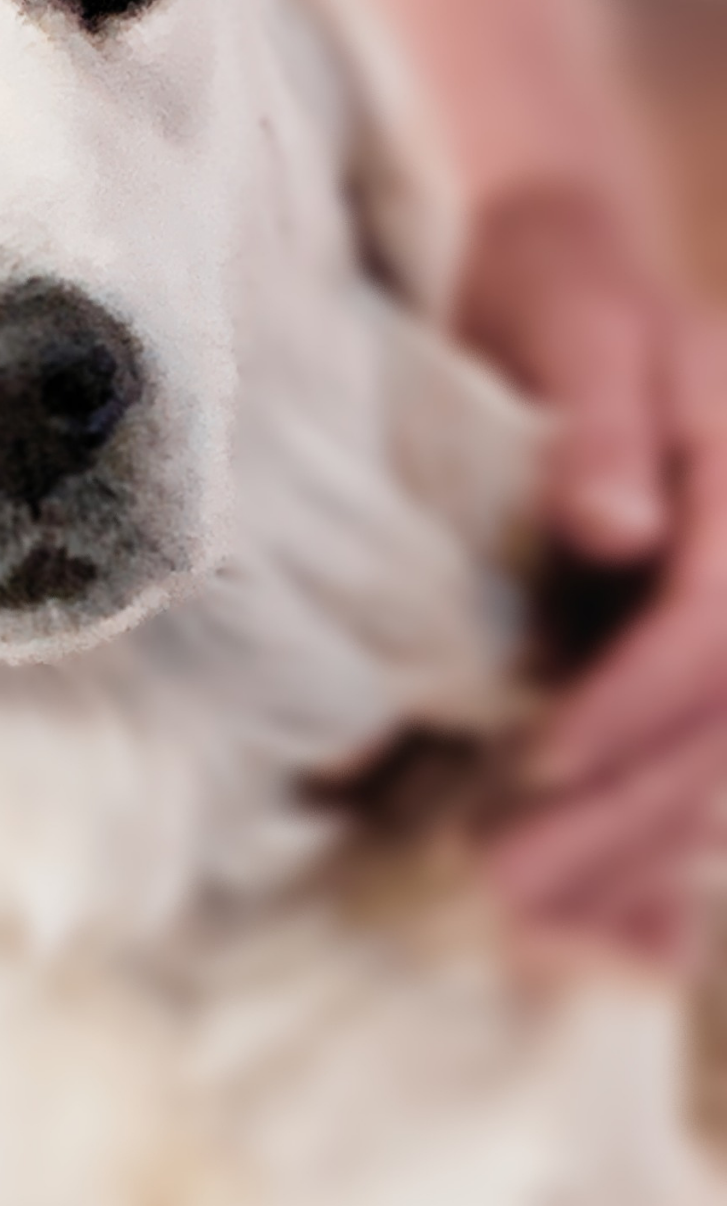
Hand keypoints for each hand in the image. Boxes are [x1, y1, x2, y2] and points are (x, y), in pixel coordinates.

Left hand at [460, 187, 726, 967]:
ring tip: (530, 923)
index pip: (722, 620)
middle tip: (501, 886)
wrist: (565, 278)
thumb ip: (595, 425)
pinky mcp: (698, 644)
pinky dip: (654, 845)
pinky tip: (613, 927)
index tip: (542, 764)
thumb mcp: (573, 327)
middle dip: (622, 812)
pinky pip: (704, 756)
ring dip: (634, 853)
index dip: (638, 702)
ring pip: (724, 761)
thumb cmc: (557, 295)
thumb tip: (616, 531)